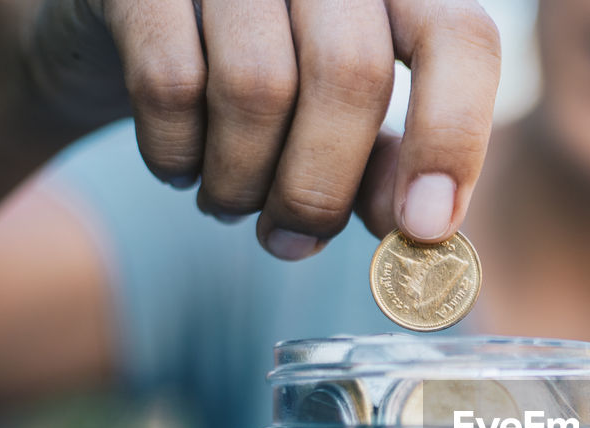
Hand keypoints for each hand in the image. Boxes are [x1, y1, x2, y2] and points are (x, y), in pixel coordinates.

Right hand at [16, 0, 500, 257]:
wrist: (129, 25)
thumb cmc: (254, 78)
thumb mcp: (334, 121)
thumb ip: (383, 162)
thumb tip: (416, 226)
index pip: (459, 38)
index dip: (452, 138)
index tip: (425, 228)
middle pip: (351, 74)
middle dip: (320, 188)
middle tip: (291, 239)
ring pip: (258, 86)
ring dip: (242, 182)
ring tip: (229, 204)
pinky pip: (171, 82)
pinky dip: (178, 154)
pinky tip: (179, 169)